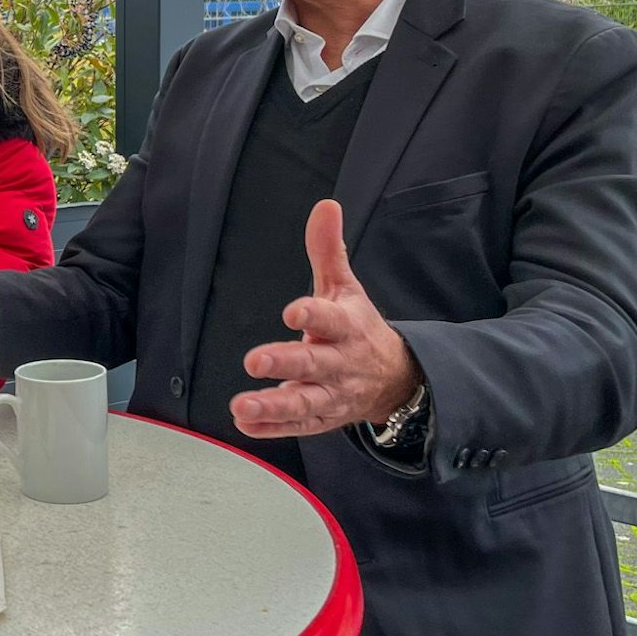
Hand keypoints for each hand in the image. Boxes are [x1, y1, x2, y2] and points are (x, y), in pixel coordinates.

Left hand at [233, 200, 421, 438]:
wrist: (394, 378)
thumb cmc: (357, 326)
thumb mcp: (345, 287)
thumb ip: (328, 250)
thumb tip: (325, 206)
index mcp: (346, 327)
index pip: (331, 319)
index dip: (313, 315)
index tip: (293, 311)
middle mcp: (340, 363)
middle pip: (313, 365)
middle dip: (286, 364)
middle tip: (255, 361)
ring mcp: (331, 394)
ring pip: (304, 403)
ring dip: (273, 406)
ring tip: (242, 406)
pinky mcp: (321, 418)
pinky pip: (297, 427)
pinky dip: (272, 429)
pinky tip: (245, 426)